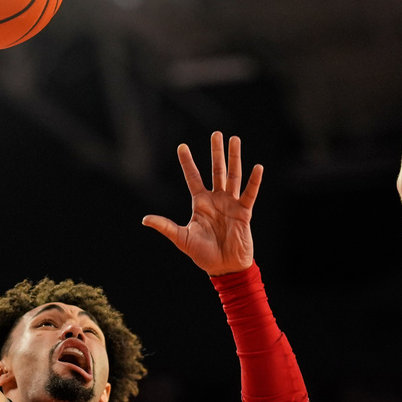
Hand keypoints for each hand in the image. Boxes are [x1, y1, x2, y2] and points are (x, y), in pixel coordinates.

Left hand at [143, 132, 262, 275]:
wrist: (225, 268)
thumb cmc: (203, 255)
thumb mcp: (182, 239)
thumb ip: (166, 227)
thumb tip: (145, 219)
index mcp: (201, 203)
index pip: (193, 177)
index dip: (188, 162)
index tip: (182, 146)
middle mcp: (216, 200)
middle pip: (216, 170)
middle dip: (216, 152)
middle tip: (217, 133)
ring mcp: (231, 204)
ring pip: (233, 176)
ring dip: (234, 158)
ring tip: (235, 140)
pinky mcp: (244, 213)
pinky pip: (249, 194)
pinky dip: (253, 182)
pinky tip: (257, 167)